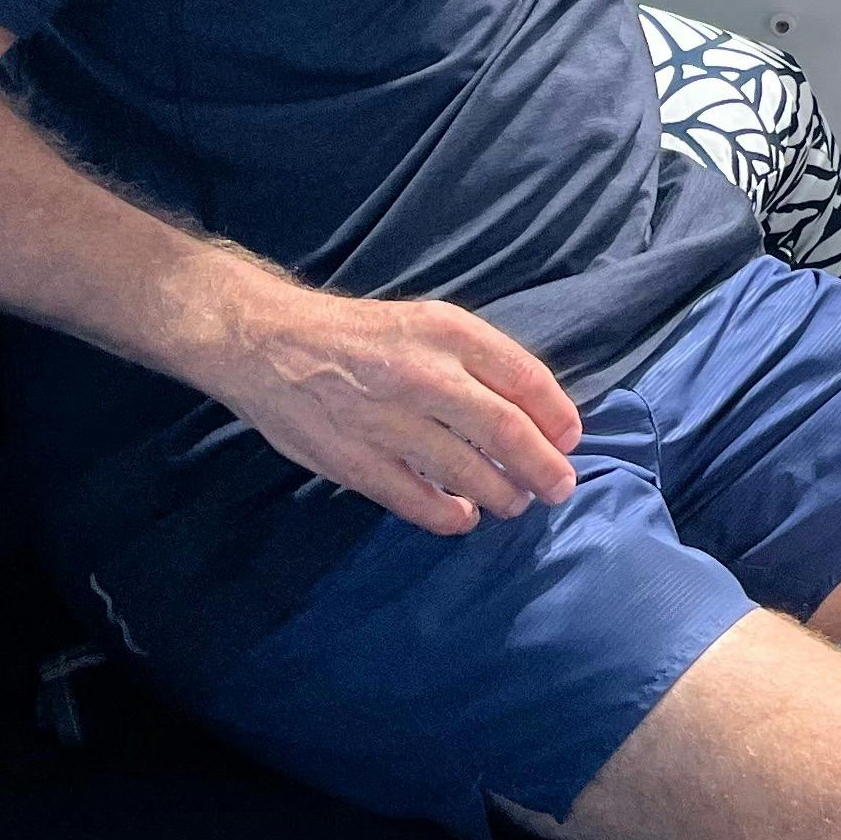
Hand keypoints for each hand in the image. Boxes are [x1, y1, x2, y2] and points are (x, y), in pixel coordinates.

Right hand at [200, 275, 582, 538]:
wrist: (269, 343)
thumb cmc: (361, 335)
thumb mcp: (427, 323)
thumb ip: (478, 360)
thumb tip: (534, 409)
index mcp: (448, 333)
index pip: (525, 378)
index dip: (557, 415)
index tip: (571, 441)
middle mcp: (424, 374)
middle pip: (506, 430)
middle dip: (543, 467)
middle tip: (559, 488)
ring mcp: (388, 421)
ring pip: (467, 471)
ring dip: (502, 494)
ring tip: (514, 502)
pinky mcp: (355, 461)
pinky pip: (417, 500)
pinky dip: (449, 515)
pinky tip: (464, 516)